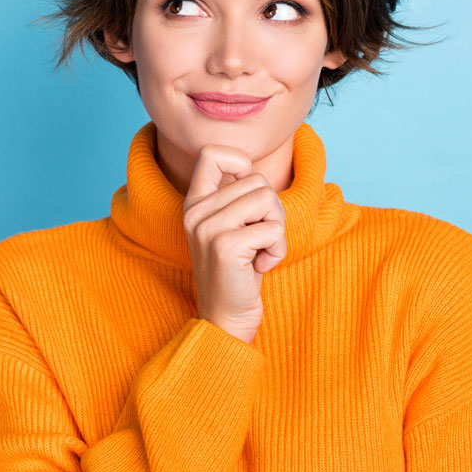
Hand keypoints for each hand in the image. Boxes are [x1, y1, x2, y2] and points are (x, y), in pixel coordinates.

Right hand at [182, 143, 287, 344]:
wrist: (225, 319)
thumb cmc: (237, 272)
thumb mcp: (230, 228)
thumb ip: (235, 198)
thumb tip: (252, 169)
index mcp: (194, 203)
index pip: (212, 153)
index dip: (241, 163)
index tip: (247, 195)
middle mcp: (195, 212)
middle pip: (256, 180)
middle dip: (271, 210)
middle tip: (258, 238)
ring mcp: (207, 227)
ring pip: (268, 199)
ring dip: (276, 229)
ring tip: (259, 251)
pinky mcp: (225, 245)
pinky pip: (274, 228)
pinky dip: (277, 250)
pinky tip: (260, 266)